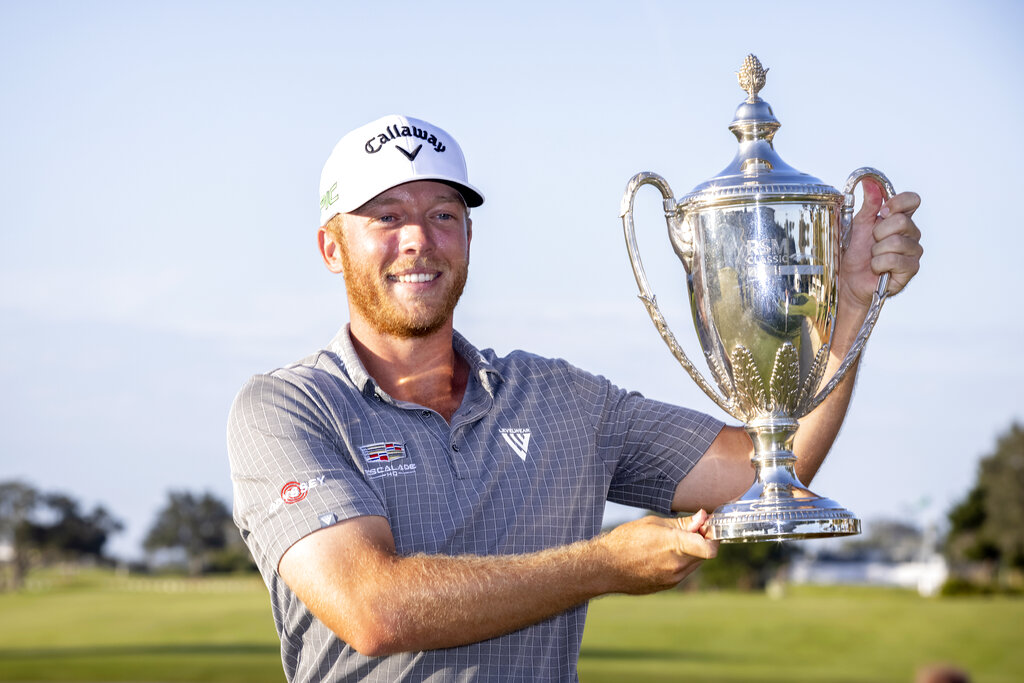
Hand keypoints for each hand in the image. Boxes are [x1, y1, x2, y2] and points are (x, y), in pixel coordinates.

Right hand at [596, 510, 718, 594]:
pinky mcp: (667, 586)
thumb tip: (702, 517)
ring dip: (690, 552)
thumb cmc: (626, 540)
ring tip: (669, 542)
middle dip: (701, 541)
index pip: (711, 548)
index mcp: (675, 546)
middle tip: (688, 529)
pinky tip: (660, 554)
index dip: (714, 537)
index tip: (706, 527)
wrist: (605, 568)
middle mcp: (677, 566)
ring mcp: (673, 579)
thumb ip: (682, 523)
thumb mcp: (654, 523)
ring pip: (694, 563)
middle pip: (704, 554)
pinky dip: (679, 562)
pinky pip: (682, 572)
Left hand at [841, 179, 922, 309]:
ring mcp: (913, 252)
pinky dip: (878, 264)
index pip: (912, 200)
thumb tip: (870, 182)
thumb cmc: (854, 253)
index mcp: (900, 219)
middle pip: (902, 221)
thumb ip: (868, 204)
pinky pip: (893, 259)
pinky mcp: (911, 269)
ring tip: (873, 257)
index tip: (882, 212)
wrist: (849, 280)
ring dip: (876, 250)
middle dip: (878, 232)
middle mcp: (911, 234)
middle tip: (872, 242)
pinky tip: (877, 268)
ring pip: (897, 241)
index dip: (897, 203)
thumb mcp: (858, 224)